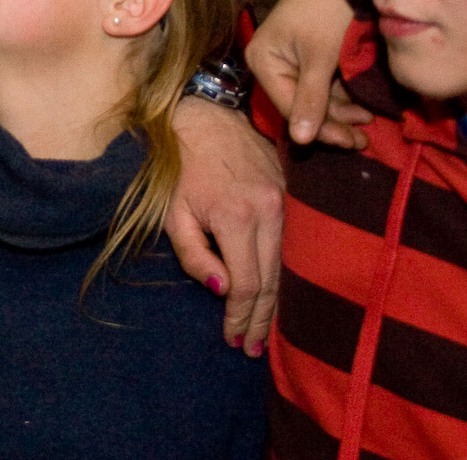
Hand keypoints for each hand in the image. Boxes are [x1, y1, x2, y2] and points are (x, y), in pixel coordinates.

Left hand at [165, 99, 283, 354]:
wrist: (207, 117)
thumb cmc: (181, 167)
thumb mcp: (173, 211)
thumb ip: (193, 253)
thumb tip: (220, 289)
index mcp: (237, 216)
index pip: (247, 284)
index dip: (240, 316)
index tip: (232, 339)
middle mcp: (269, 211)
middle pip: (273, 282)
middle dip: (262, 321)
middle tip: (252, 349)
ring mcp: (286, 201)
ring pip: (288, 266)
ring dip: (278, 304)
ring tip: (265, 333)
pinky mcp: (293, 194)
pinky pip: (293, 245)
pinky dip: (286, 274)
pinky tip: (279, 295)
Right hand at [245, 0, 371, 148]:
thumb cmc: (328, 8)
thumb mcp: (320, 55)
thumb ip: (310, 98)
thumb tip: (299, 141)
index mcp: (263, 61)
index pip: (290, 106)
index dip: (321, 128)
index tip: (353, 142)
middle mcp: (271, 63)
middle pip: (301, 105)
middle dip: (334, 121)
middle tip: (364, 138)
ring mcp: (290, 59)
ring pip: (315, 97)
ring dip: (342, 111)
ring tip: (368, 119)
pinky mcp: (309, 55)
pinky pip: (322, 84)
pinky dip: (342, 96)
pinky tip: (361, 105)